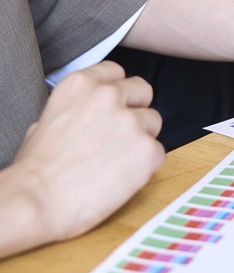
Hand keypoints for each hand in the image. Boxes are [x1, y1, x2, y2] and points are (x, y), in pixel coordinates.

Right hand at [0, 62, 163, 258]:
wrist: (37, 200)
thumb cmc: (37, 169)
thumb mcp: (47, 120)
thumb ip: (78, 108)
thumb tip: (90, 114)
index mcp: (81, 84)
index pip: (117, 72)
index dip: (117, 91)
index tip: (114, 106)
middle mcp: (109, 96)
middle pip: (143, 91)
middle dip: (134, 110)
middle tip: (118, 135)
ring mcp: (132, 121)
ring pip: (153, 122)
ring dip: (140, 138)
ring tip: (115, 160)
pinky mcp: (148, 149)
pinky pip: (157, 152)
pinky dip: (145, 165)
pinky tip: (120, 176)